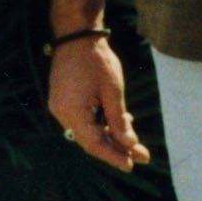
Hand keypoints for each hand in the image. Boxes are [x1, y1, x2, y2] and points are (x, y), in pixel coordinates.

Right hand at [48, 35, 149, 172]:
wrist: (77, 35)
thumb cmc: (97, 60)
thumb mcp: (113, 91)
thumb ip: (119, 120)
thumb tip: (129, 144)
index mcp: (72, 112)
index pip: (94, 144)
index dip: (114, 156)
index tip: (132, 165)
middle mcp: (61, 113)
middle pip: (90, 140)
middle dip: (116, 148)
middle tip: (142, 156)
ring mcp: (60, 107)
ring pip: (87, 131)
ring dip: (110, 136)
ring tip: (134, 140)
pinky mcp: (63, 101)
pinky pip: (83, 120)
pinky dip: (100, 124)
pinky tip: (119, 122)